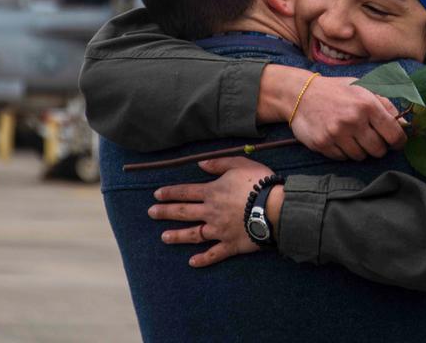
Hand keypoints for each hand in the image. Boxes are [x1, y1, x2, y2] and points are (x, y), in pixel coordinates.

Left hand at [149, 156, 275, 266]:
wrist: (274, 208)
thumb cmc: (259, 183)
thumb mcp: (240, 164)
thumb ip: (219, 164)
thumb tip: (201, 164)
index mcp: (212, 192)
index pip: (186, 192)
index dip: (170, 193)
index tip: (156, 195)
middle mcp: (211, 212)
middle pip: (184, 212)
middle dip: (165, 212)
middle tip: (151, 213)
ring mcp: (219, 230)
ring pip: (193, 234)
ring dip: (177, 236)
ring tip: (164, 237)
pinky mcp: (230, 244)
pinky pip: (214, 254)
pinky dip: (203, 259)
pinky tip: (192, 262)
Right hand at [277, 70, 407, 160]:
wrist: (300, 93)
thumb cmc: (337, 90)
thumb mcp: (363, 88)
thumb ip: (386, 105)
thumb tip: (405, 124)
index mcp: (367, 104)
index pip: (394, 134)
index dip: (399, 142)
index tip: (396, 143)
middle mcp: (353, 120)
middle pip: (379, 150)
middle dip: (378, 147)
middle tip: (371, 138)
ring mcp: (337, 133)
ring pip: (361, 157)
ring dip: (361, 150)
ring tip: (353, 136)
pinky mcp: (323, 144)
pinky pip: (343, 158)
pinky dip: (344, 152)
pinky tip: (339, 138)